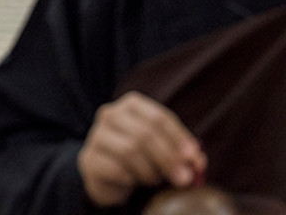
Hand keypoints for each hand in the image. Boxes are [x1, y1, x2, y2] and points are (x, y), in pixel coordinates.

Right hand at [78, 92, 206, 207]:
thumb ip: (182, 152)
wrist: (108, 175)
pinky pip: (116, 169)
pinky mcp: (87, 159)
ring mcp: (96, 136)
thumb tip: (198, 162)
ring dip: (150, 170)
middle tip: (184, 178)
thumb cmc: (141, 156)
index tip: (194, 158)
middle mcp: (110, 114)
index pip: (159, 118)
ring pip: (130, 151)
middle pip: (145, 134)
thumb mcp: (164, 148)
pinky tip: (135, 181)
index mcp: (132, 103)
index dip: (179, 139)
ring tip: (157, 179)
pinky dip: (132, 178)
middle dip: (168, 158)